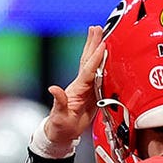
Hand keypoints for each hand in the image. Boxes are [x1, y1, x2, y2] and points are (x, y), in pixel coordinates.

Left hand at [44, 25, 105, 147]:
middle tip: (96, 27)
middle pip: (88, 60)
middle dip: (92, 44)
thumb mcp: (59, 116)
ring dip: (97, 48)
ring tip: (101, 33)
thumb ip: (59, 102)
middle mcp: (81, 85)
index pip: (88, 70)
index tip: (102, 44)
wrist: (62, 134)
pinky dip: (103, 63)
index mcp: (77, 89)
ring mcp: (87, 88)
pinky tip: (109, 56)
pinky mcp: (92, 93)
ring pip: (93, 64)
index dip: (95, 58)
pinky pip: (99, 74)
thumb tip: (53, 88)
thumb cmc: (60, 127)